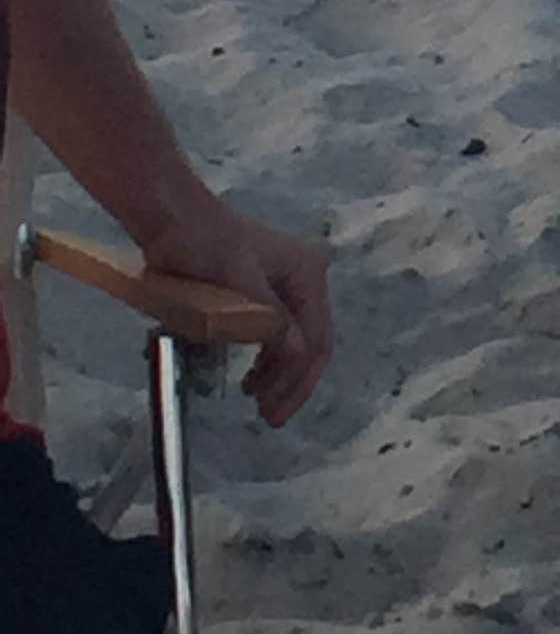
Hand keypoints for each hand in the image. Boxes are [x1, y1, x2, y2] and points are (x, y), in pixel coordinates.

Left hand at [128, 190, 333, 427]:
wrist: (173, 217)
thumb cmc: (204, 247)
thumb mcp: (238, 285)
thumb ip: (269, 320)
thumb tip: (298, 353)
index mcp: (306, 275)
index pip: (314, 340)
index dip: (297, 381)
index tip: (272, 414)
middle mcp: (305, 279)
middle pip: (311, 341)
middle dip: (292, 382)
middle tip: (269, 416)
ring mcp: (285, 284)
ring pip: (294, 339)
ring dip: (280, 373)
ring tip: (257, 399)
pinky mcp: (262, 290)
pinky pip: (275, 331)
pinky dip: (266, 357)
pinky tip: (250, 375)